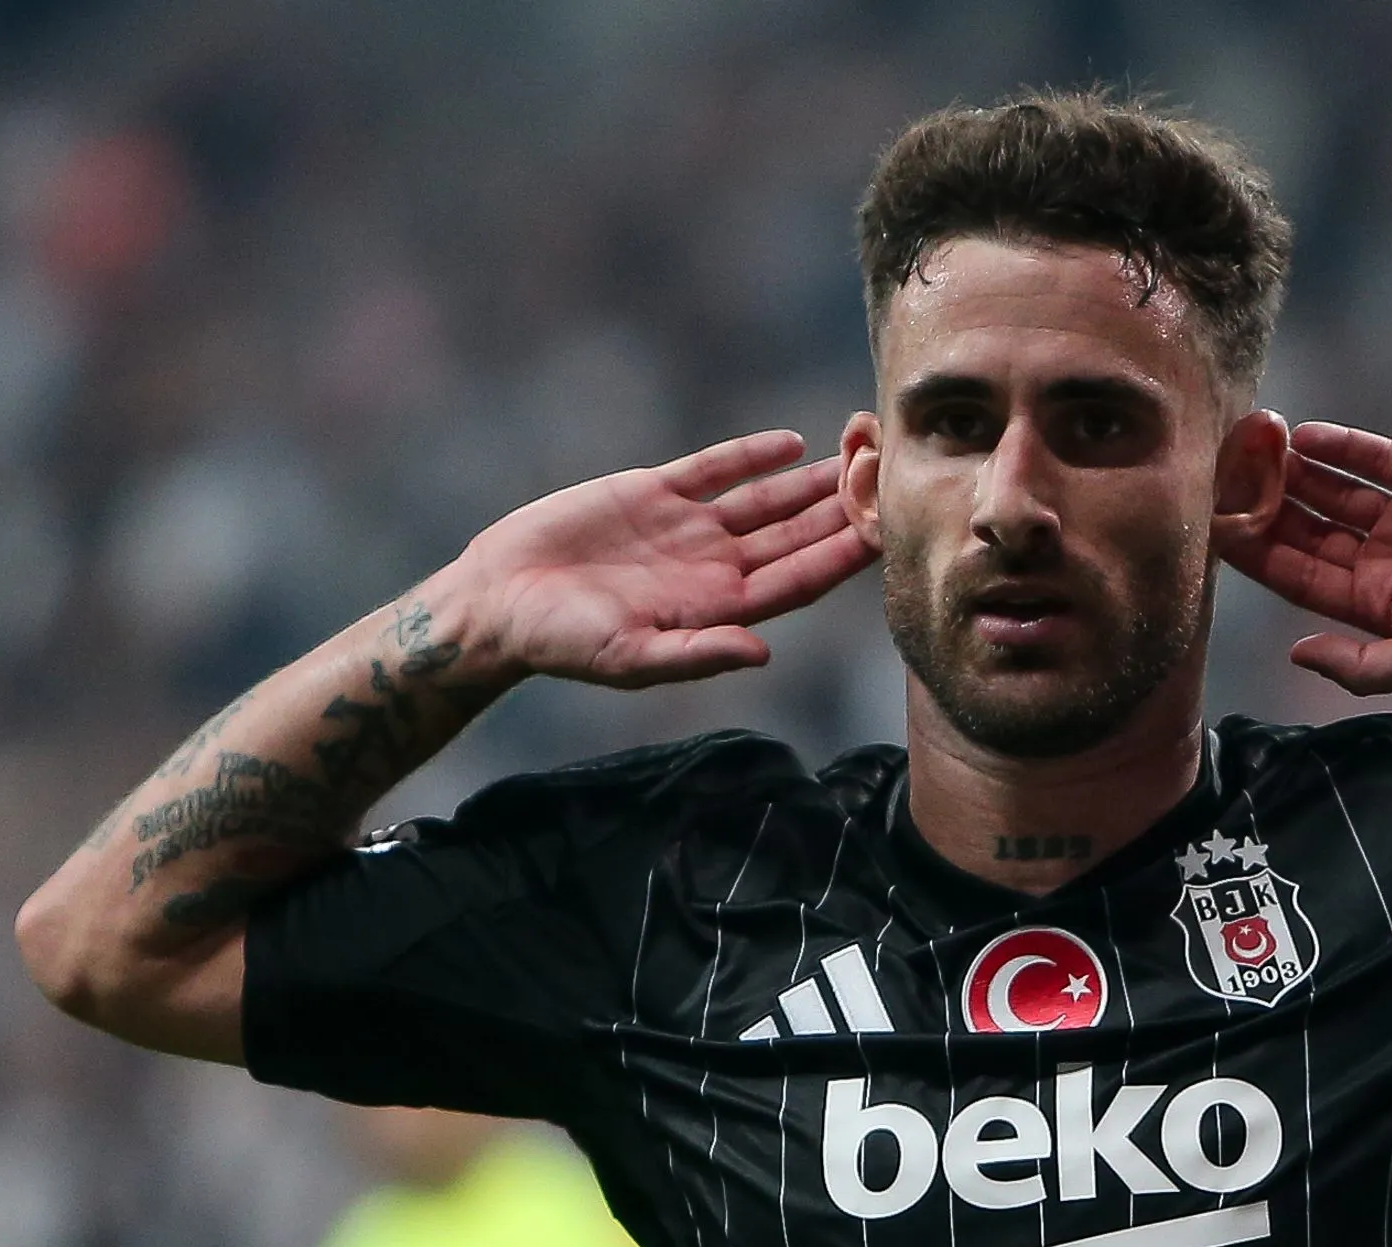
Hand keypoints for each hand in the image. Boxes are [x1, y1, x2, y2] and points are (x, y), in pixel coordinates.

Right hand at [448, 430, 876, 688]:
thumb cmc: (561, 644)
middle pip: (797, 536)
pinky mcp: (653, 494)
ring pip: (767, 501)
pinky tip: (792, 443)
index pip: (799, 581)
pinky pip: (714, 470)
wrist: (500, 602)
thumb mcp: (629, 658)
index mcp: (719, 610)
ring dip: (811, 482)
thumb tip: (761, 654)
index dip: (843, 558)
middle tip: (891, 476)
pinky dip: (751, 456)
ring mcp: (687, 529)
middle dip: (844, 510)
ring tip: (858, 452)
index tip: (888, 532)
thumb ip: (696, 654)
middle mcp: (714, 568)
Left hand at [1224, 421, 1391, 694]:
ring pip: (1332, 490)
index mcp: (1374, 603)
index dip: (1256, 553)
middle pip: (1306, 530)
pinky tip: (1300, 435)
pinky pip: (1373, 458)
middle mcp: (1382, 559)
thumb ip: (1358, 667)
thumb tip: (1297, 655)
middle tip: (1222, 478)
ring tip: (1253, 449)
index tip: (1215, 526)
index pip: (1297, 575)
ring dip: (1293, 473)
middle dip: (1264, 507)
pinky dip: (1340, 446)